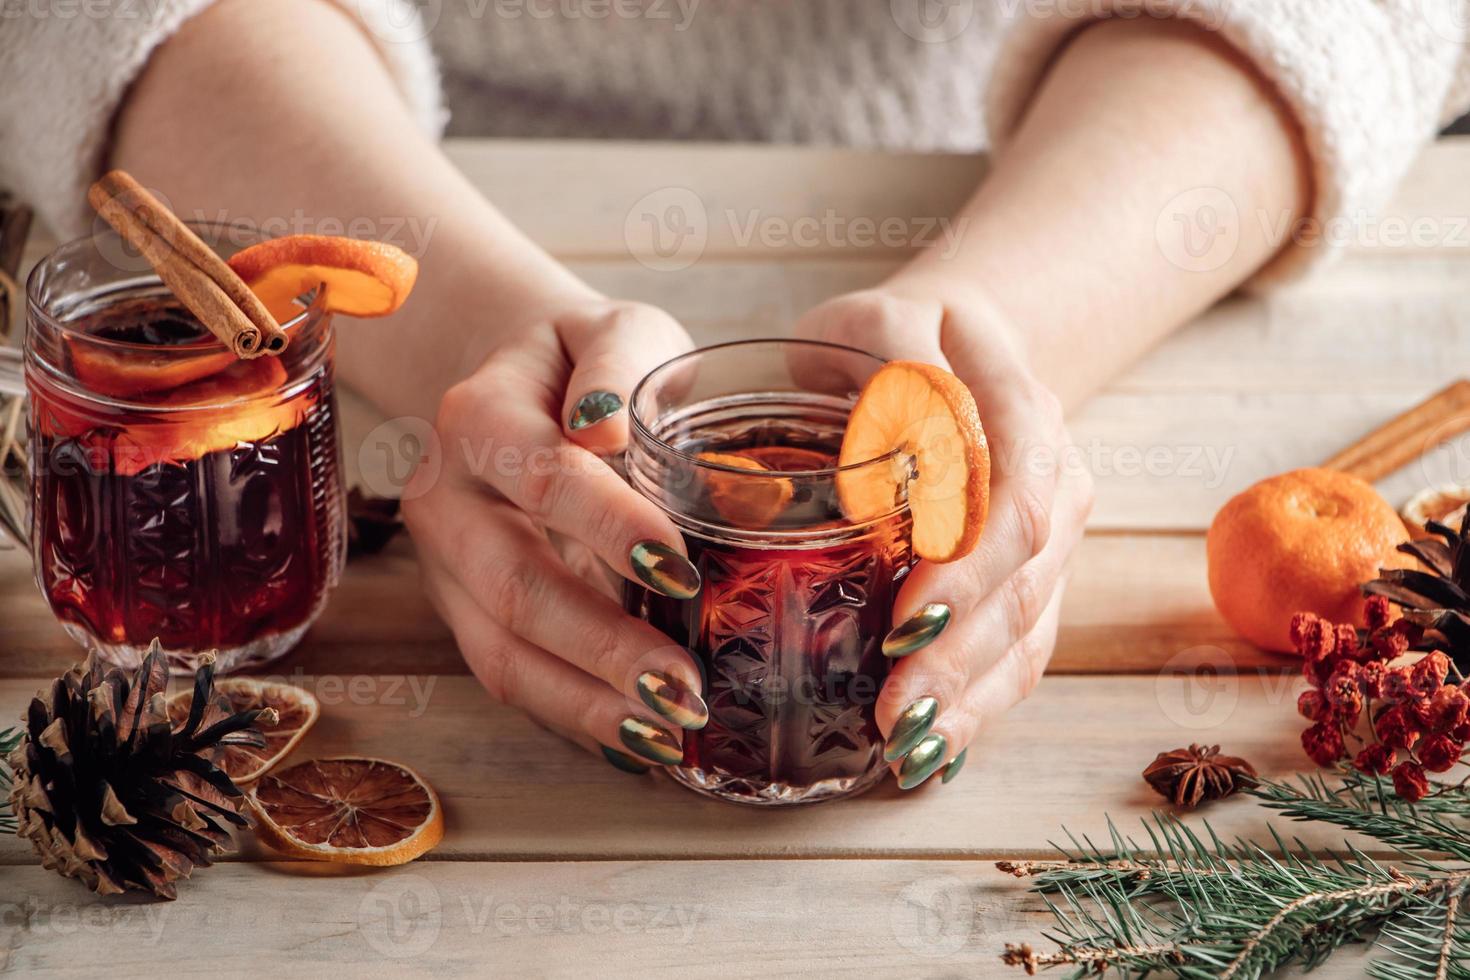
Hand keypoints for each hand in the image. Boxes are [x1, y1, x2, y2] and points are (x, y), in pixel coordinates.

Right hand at [402, 298, 708, 772]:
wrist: (523, 388)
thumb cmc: (587, 362)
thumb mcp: (616, 327)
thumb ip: (618, 361)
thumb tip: (606, 428)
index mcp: (477, 416)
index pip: (543, 476)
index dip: (610, 527)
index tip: (682, 569)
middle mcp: (443, 497)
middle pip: (513, 584)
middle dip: (601, 644)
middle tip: (682, 686)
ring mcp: (444, 566)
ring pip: (499, 651)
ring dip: (585, 702)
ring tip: (666, 733)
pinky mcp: (462, 612)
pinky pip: (507, 676)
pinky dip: (571, 716)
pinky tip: (634, 741)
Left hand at [793, 281, 1093, 788]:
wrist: (947, 345)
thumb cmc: (886, 338)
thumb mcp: (871, 322)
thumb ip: (885, 362)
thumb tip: (886, 437)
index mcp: (1020, 402)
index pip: (1010, 490)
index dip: (966, 561)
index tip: (906, 615)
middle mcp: (1054, 471)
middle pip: (1025, 572)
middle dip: (960, 649)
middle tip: (895, 708)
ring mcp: (1055, 530)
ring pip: (1030, 621)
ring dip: (970, 692)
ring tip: (908, 746)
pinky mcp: (1037, 576)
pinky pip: (1024, 648)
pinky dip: (981, 703)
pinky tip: (938, 748)